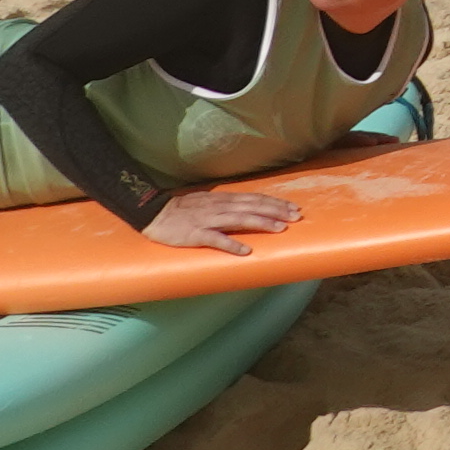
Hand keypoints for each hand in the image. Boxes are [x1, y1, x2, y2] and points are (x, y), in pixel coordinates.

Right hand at [144, 186, 299, 251]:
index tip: (292, 208)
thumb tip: (247, 208)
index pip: (254, 199)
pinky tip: (245, 250)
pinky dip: (231, 244)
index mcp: (222, 200)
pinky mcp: (196, 234)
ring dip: (261, 223)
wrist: (153, 213)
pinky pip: (216, 239)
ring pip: (239, 219)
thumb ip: (226, 205)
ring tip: (279, 228)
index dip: (274, 203)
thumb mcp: (208, 202)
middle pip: (252, 207)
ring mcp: (208, 220)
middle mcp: (219, 207)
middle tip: (296, 216)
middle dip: (275, 211)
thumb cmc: (182, 210)